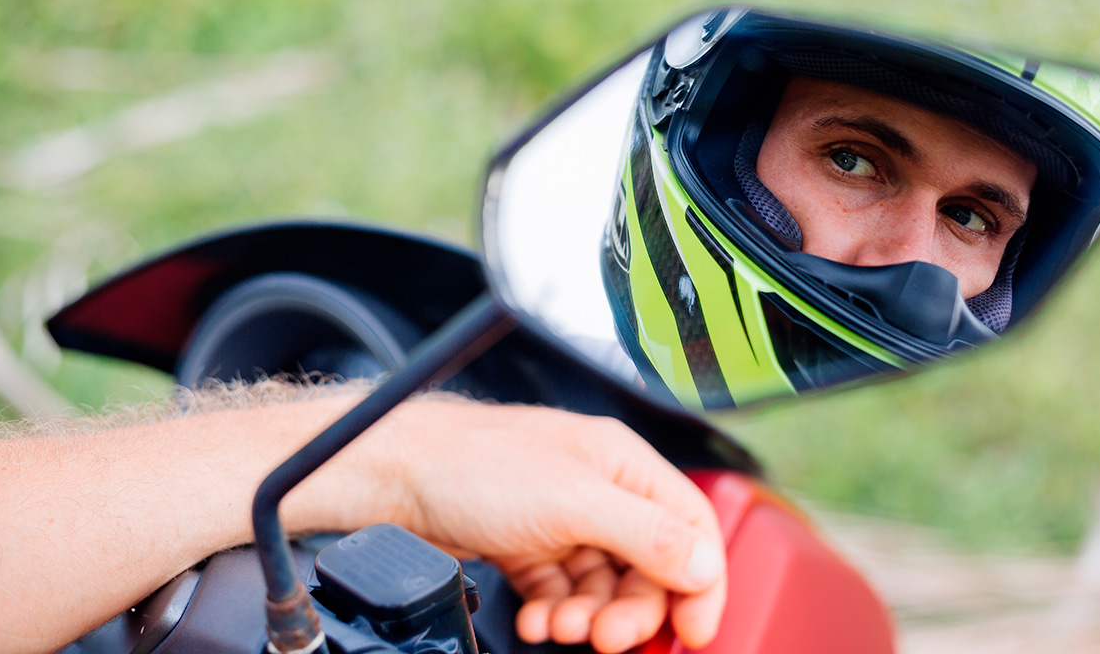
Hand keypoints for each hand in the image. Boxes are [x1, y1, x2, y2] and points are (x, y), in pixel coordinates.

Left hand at [369, 398, 726, 652]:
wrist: (396, 476)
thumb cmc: (475, 463)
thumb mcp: (574, 500)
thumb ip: (644, 533)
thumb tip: (703, 565)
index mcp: (622, 463)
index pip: (690, 525)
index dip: (701, 581)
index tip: (693, 629)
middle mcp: (598, 489)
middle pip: (648, 566)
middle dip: (631, 610)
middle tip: (607, 637)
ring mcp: (562, 518)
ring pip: (603, 586)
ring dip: (588, 616)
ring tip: (559, 626)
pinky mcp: (529, 545)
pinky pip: (562, 592)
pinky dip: (554, 612)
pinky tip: (536, 618)